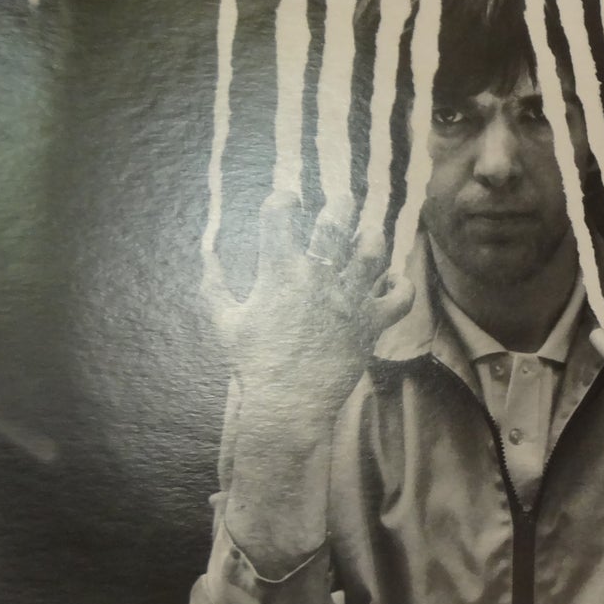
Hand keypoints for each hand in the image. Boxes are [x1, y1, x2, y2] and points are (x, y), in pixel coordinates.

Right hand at [205, 192, 412, 576]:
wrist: (286, 405)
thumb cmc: (251, 364)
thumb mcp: (223, 322)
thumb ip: (213, 284)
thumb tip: (203, 252)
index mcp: (278, 273)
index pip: (281, 213)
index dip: (284, 199)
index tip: (286, 198)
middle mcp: (318, 278)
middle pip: (337, 221)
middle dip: (339, 204)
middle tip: (338, 204)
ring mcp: (349, 300)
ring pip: (374, 250)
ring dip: (370, 239)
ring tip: (362, 239)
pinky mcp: (371, 323)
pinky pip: (400, 294)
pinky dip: (399, 283)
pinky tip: (389, 279)